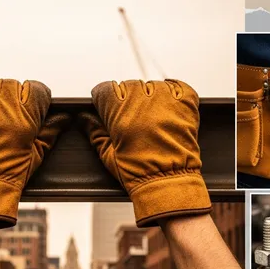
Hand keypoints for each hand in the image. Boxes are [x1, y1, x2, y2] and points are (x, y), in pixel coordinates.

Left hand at [0, 79, 68, 227]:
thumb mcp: (37, 153)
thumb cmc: (10, 172)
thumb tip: (64, 117)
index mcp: (26, 113)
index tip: (31, 110)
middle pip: (11, 85)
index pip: (36, 88)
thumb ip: (50, 131)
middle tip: (6, 119)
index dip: (35, 100)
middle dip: (11, 99)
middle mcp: (3, 104)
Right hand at [80, 79, 210, 226]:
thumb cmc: (137, 172)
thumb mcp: (108, 155)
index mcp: (119, 112)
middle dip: (127, 99)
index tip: (107, 107)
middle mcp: (141, 102)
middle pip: (128, 85)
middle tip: (132, 119)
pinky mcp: (185, 105)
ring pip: (151, 85)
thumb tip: (84, 118)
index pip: (105, 89)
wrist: (169, 182)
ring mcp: (165, 101)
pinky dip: (173, 92)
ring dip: (149, 96)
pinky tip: (169, 105)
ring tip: (152, 117)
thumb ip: (95, 132)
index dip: (104, 99)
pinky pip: (178, 86)